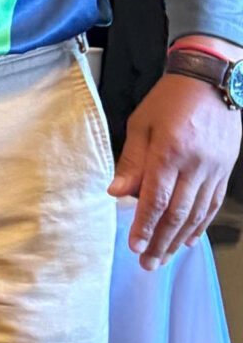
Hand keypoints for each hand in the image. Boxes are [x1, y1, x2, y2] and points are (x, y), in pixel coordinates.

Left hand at [112, 70, 240, 267]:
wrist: (211, 79)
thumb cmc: (170, 99)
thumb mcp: (141, 124)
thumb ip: (131, 162)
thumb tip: (116, 193)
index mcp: (169, 152)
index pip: (156, 199)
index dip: (145, 226)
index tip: (134, 246)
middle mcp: (195, 164)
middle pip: (177, 213)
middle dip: (160, 241)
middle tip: (148, 263)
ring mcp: (214, 169)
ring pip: (197, 213)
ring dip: (180, 239)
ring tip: (165, 257)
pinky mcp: (225, 169)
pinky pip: (212, 203)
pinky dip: (201, 224)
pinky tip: (190, 239)